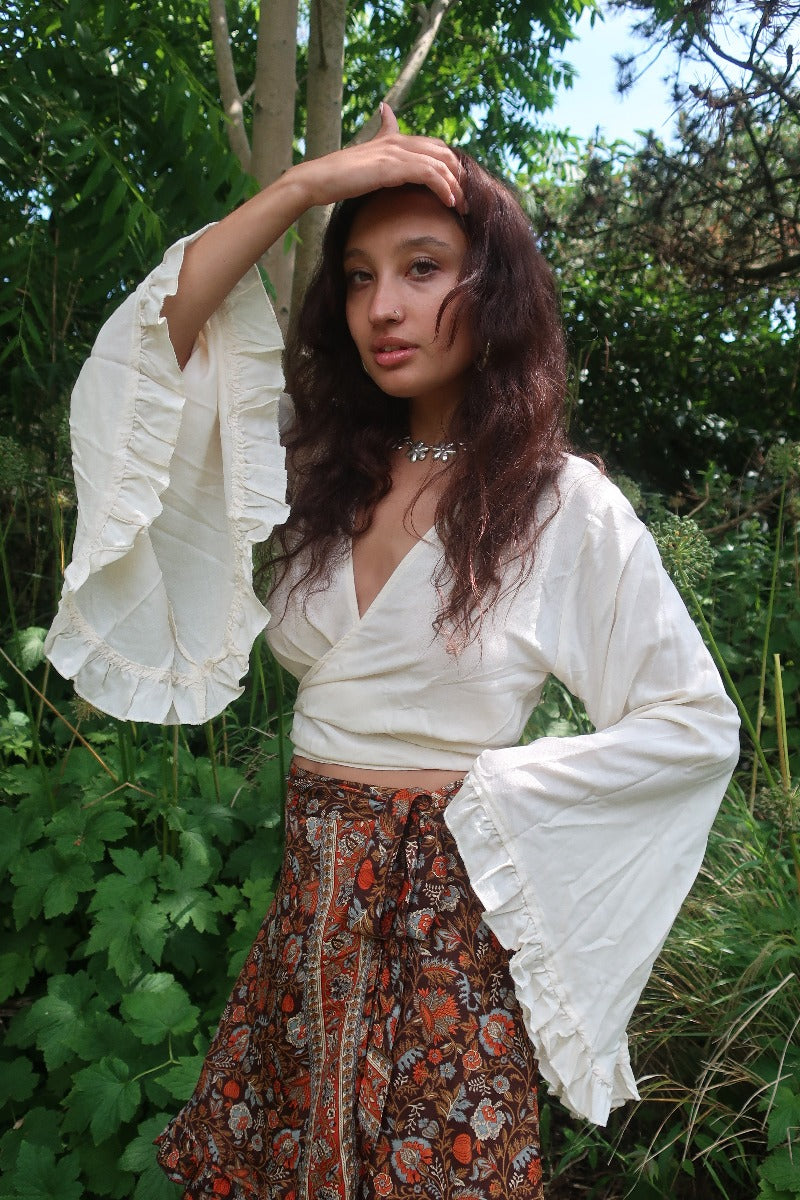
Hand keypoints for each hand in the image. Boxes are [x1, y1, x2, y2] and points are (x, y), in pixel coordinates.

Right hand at [293, 103, 466, 214]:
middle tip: (468, 199)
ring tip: (464, 206)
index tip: (459, 188)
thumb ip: (380, 155)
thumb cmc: (339, 177)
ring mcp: (396, 151)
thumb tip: (384, 129)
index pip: (434, 145)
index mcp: (393, 139)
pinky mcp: (393, 166)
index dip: (451, 164)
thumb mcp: (365, 164)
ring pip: (441, 162)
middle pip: (443, 151)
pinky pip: (429, 173)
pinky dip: (444, 187)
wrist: (319, 180)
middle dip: (460, 175)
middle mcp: (398, 141)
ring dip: (456, 186)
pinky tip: (450, 202)